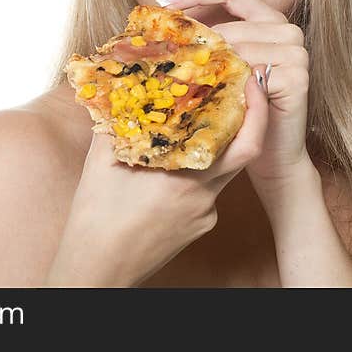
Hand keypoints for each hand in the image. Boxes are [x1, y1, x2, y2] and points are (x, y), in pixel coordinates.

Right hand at [47, 73, 268, 286]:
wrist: (97, 270)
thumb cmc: (95, 219)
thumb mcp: (102, 160)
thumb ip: (118, 120)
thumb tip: (121, 88)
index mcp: (186, 177)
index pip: (245, 142)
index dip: (256, 109)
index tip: (251, 81)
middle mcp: (204, 198)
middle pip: (242, 153)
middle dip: (243, 119)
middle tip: (234, 90)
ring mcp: (204, 216)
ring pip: (221, 171)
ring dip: (214, 145)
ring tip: (194, 122)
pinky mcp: (198, 227)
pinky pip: (206, 191)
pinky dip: (197, 171)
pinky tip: (174, 163)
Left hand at [162, 0, 312, 196]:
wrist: (272, 152)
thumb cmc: (241, 107)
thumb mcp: (222, 63)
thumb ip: (208, 36)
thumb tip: (159, 11)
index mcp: (268, 17)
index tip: (161, 4)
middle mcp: (286, 29)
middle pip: (230, 25)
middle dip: (194, 41)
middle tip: (161, 55)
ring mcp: (296, 52)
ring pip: (238, 49)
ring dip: (208, 67)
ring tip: (180, 82)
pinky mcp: (298, 78)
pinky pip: (251, 74)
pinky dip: (227, 85)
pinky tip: (211, 98)